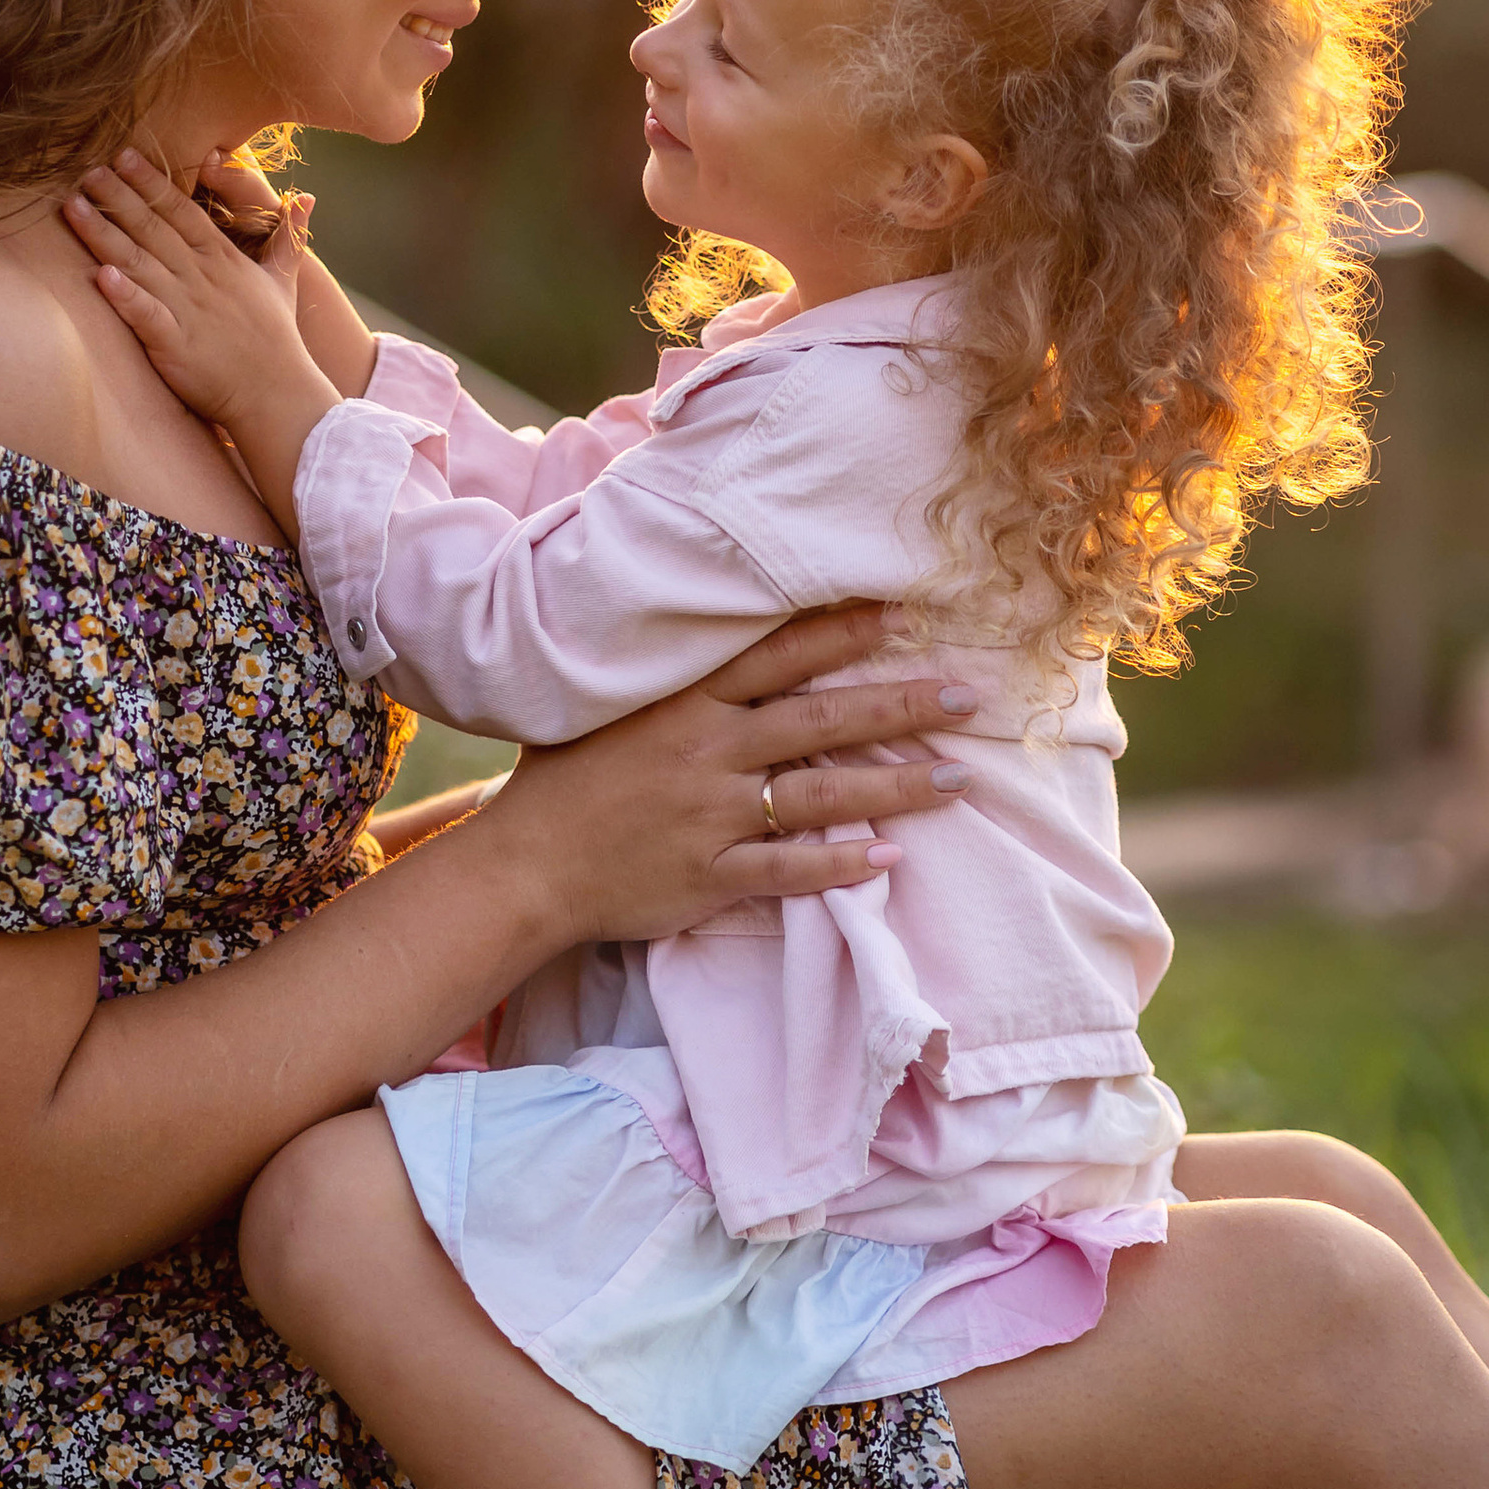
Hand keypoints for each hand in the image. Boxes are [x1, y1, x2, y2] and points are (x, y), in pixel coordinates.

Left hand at [62, 147, 340, 521]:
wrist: (277, 396)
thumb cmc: (276, 339)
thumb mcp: (284, 280)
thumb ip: (289, 236)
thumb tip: (307, 198)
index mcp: (223, 259)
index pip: (183, 211)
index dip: (152, 182)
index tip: (124, 156)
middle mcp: (202, 278)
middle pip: (154, 228)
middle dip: (118, 197)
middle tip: (87, 168)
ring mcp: (188, 310)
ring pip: (140, 263)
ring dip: (104, 234)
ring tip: (73, 207)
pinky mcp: (176, 345)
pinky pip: (146, 314)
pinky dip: (125, 295)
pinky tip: (99, 275)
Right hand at [489, 604, 975, 942]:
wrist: (522, 866)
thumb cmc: (562, 779)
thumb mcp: (605, 705)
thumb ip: (666, 675)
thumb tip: (714, 628)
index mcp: (683, 701)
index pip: (777, 656)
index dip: (841, 633)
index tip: (901, 613)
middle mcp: (706, 751)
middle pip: (819, 721)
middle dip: (897, 706)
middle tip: (965, 695)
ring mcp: (711, 816)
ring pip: (820, 797)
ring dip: (893, 789)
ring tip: (957, 781)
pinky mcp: (710, 875)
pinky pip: (788, 869)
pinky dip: (840, 866)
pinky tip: (891, 858)